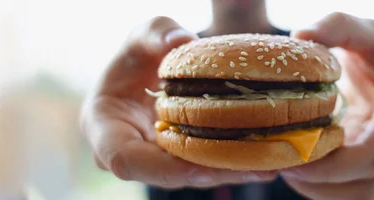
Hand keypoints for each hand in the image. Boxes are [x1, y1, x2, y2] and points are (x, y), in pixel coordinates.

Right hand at [80, 16, 275, 188]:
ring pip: (192, 176)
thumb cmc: (138, 56)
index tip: (198, 170)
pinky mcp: (178, 162)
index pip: (126, 161)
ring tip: (269, 167)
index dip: (162, 169)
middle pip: (168, 176)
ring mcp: (154, 162)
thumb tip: (181, 39)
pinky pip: (203, 167)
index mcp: (105, 130)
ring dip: (230, 173)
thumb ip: (156, 33)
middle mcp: (128, 155)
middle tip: (255, 169)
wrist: (147, 73)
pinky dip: (232, 164)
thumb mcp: (142, 36)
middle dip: (211, 174)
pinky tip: (266, 161)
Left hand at [279, 12, 373, 199]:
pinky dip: (319, 185)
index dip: (331, 166)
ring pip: (355, 196)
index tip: (292, 156)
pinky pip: (348, 189)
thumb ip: (335, 25)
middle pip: (365, 188)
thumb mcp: (362, 29)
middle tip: (279, 163)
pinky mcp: (373, 168)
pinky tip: (294, 162)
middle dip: (319, 183)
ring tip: (282, 163)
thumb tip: (301, 36)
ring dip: (317, 189)